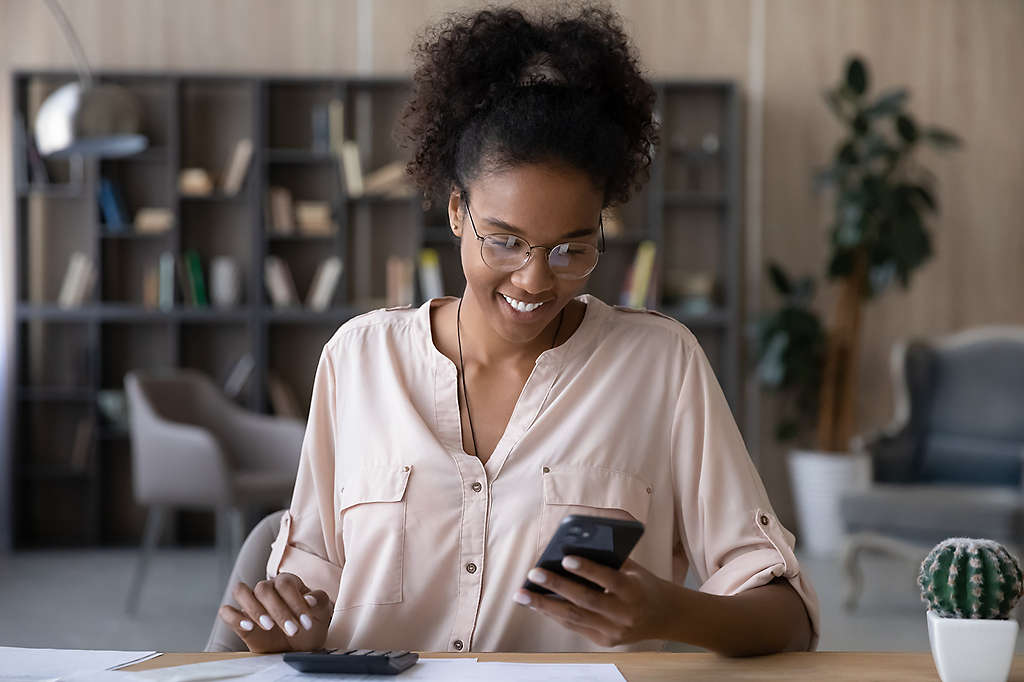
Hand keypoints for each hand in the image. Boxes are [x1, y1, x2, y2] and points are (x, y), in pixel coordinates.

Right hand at [218, 573, 332, 652]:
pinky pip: (227, 611)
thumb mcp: (322, 614)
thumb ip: (319, 601)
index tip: (306, 622)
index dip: (295, 602)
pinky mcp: (240, 619)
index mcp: (287, 582)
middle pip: (264, 589)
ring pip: (241, 591)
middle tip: (292, 630)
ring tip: (269, 626)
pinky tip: (248, 627)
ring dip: (254, 609)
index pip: (285, 583)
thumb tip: (309, 599)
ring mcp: (251, 602)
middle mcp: (267, 588)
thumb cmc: (310, 626)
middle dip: (279, 611)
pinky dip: (234, 617)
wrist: (299, 646)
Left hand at [513, 557, 679, 646]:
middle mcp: (624, 614)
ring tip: (522, 594)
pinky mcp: (605, 641)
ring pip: (574, 618)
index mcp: (634, 591)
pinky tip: (537, 603)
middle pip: (585, 601)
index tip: (564, 558)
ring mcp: (614, 631)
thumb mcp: (633, 569)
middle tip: (533, 573)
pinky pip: (575, 626)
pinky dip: (554, 614)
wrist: (665, 616)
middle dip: (556, 587)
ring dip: (544, 606)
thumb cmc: (642, 583)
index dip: (586, 569)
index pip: (608, 579)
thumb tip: (572, 546)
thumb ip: (608, 559)